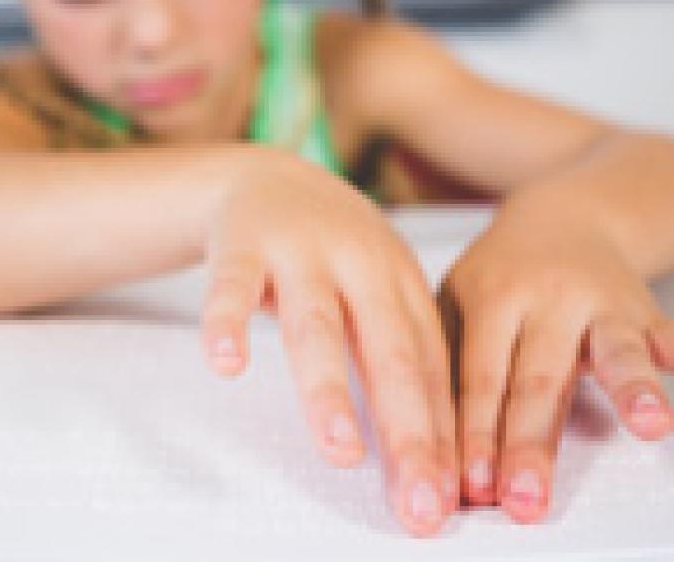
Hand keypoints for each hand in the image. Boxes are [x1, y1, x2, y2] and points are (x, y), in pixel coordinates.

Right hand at [201, 148, 457, 536]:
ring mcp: (300, 251)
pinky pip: (231, 287)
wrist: (269, 173)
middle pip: (390, 352)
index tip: (446, 499)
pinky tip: (226, 364)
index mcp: (402, 282)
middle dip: (409, 430)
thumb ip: (401, 359)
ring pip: (315, 326)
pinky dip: (227, 323)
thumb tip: (433, 456)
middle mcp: (360, 263)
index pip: (431, 367)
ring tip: (340, 452)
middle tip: (418, 499)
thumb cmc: (335, 250)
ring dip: (328, 391)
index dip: (441, 435)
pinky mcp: (242, 244)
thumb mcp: (380, 289)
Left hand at [441, 197, 673, 522]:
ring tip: (649, 427)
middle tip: (524, 495)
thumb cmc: (501, 274)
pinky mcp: (648, 311)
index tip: (471, 483)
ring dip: (635, 389)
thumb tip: (427, 438)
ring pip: (619, 350)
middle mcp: (550, 299)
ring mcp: (603, 304)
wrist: (563, 214)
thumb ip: (445, 357)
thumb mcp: (456, 297)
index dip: (475, 431)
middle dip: (531, 442)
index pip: (481, 375)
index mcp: (494, 297)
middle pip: (540, 378)